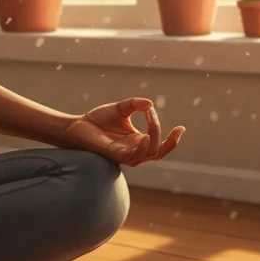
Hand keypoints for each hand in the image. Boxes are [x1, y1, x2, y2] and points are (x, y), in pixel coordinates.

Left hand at [63, 97, 183, 166]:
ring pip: (149, 155)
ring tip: (151, 123)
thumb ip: (135, 105)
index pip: (161, 145)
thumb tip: (150, 103)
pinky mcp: (115, 155)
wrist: (78, 125)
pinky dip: (141, 148)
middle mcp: (135, 150)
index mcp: (138, 141)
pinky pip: (133, 157)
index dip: (173, 140)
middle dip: (165, 138)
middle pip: (159, 152)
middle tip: (152, 114)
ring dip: (153, 140)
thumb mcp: (120, 109)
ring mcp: (125, 155)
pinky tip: (142, 137)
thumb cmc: (98, 120)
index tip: (181, 127)